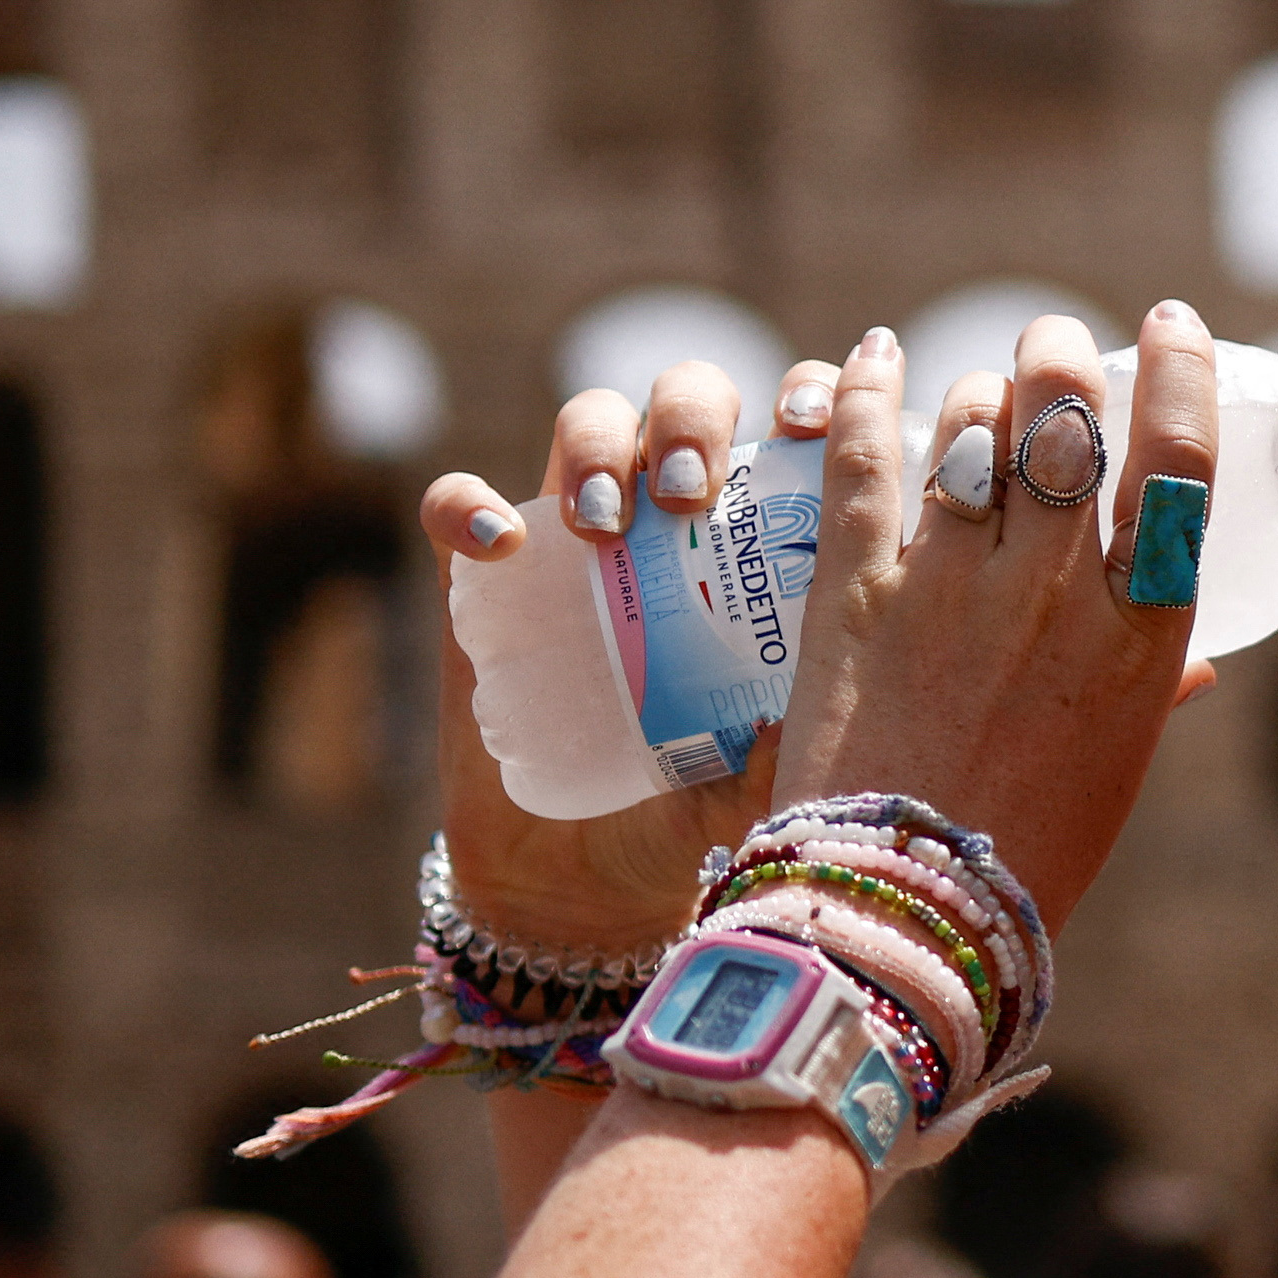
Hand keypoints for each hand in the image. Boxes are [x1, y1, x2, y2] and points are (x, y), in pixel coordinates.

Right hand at [418, 357, 840, 949]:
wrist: (586, 882)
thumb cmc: (696, 814)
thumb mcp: (762, 783)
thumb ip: (801, 747)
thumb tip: (820, 708)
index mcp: (761, 539)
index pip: (792, 426)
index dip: (808, 395)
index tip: (812, 425)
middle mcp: (670, 515)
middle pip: (690, 399)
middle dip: (694, 419)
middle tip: (694, 495)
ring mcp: (573, 533)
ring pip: (587, 422)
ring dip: (600, 446)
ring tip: (608, 523)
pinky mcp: (481, 578)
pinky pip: (457, 505)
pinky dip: (468, 504)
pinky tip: (500, 541)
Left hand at [768, 305, 1217, 925]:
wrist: (906, 918)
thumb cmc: (1031, 853)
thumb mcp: (1120, 763)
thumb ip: (1152, 686)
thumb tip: (1196, 656)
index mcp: (1140, 636)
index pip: (1180, 462)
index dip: (1180, 373)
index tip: (1170, 326)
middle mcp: (1055, 594)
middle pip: (1068, 416)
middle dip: (1062, 357)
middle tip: (1051, 348)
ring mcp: (952, 588)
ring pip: (972, 428)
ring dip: (978, 389)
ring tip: (976, 391)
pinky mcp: (855, 597)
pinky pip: (865, 463)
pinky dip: (871, 396)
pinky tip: (876, 358)